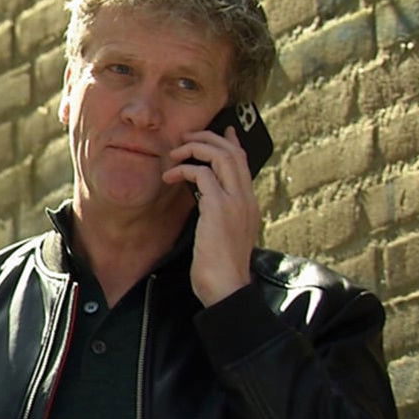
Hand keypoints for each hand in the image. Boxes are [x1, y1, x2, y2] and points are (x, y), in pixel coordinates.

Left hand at [162, 126, 259, 305]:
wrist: (227, 289)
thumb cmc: (220, 269)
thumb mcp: (224, 236)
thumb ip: (219, 215)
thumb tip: (205, 203)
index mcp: (249, 204)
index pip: (244, 162)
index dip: (231, 142)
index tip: (222, 129)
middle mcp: (246, 198)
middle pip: (233, 152)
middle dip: (208, 138)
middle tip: (186, 138)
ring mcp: (235, 202)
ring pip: (220, 156)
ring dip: (194, 148)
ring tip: (175, 154)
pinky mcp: (219, 208)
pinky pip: (201, 174)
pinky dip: (183, 169)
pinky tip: (169, 178)